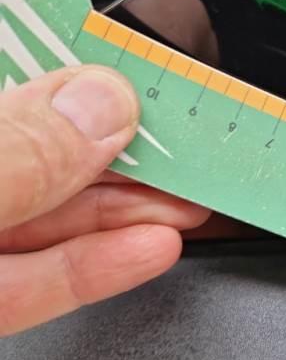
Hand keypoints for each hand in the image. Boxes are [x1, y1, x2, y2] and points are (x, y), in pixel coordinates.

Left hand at [0, 67, 210, 336]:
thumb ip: (17, 151)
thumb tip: (103, 106)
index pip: (21, 86)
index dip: (84, 80)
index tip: (150, 77)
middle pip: (48, 155)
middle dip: (129, 153)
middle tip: (193, 149)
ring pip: (53, 218)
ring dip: (133, 210)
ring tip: (191, 200)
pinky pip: (42, 282)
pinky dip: (103, 267)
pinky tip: (154, 248)